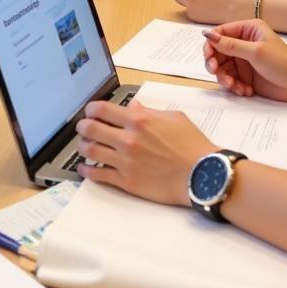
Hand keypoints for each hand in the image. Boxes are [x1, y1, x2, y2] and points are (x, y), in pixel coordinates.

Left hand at [75, 99, 212, 205]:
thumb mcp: (173, 117)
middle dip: (82, 126)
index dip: (91, 109)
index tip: (90, 111)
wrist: (204, 174)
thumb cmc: (192, 145)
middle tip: (83, 127)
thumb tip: (134, 106)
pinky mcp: (127, 182)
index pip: (102, 109)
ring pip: (90, 150)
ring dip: (82, 146)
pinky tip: (84, 168)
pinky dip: (86, 170)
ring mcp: (126, 162)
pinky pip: (99, 175)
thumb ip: (149, 111)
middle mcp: (128, 139)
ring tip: (83, 145)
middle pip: (91, 128)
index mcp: (139, 120)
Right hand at [202, 21, 286, 101]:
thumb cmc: (284, 63)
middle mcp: (244, 43)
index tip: (209, 58)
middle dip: (216, 64)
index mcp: (247, 30)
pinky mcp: (246, 75)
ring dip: (225, 79)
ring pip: (223, 68)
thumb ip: (230, 45)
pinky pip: (231, 79)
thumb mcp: (255, 52)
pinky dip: (234, 86)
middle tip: (217, 73)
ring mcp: (244, 60)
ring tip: (235, 87)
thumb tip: (208, 35)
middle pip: (218, 52)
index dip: (211, 45)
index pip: (220, 33)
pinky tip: (246, 91)